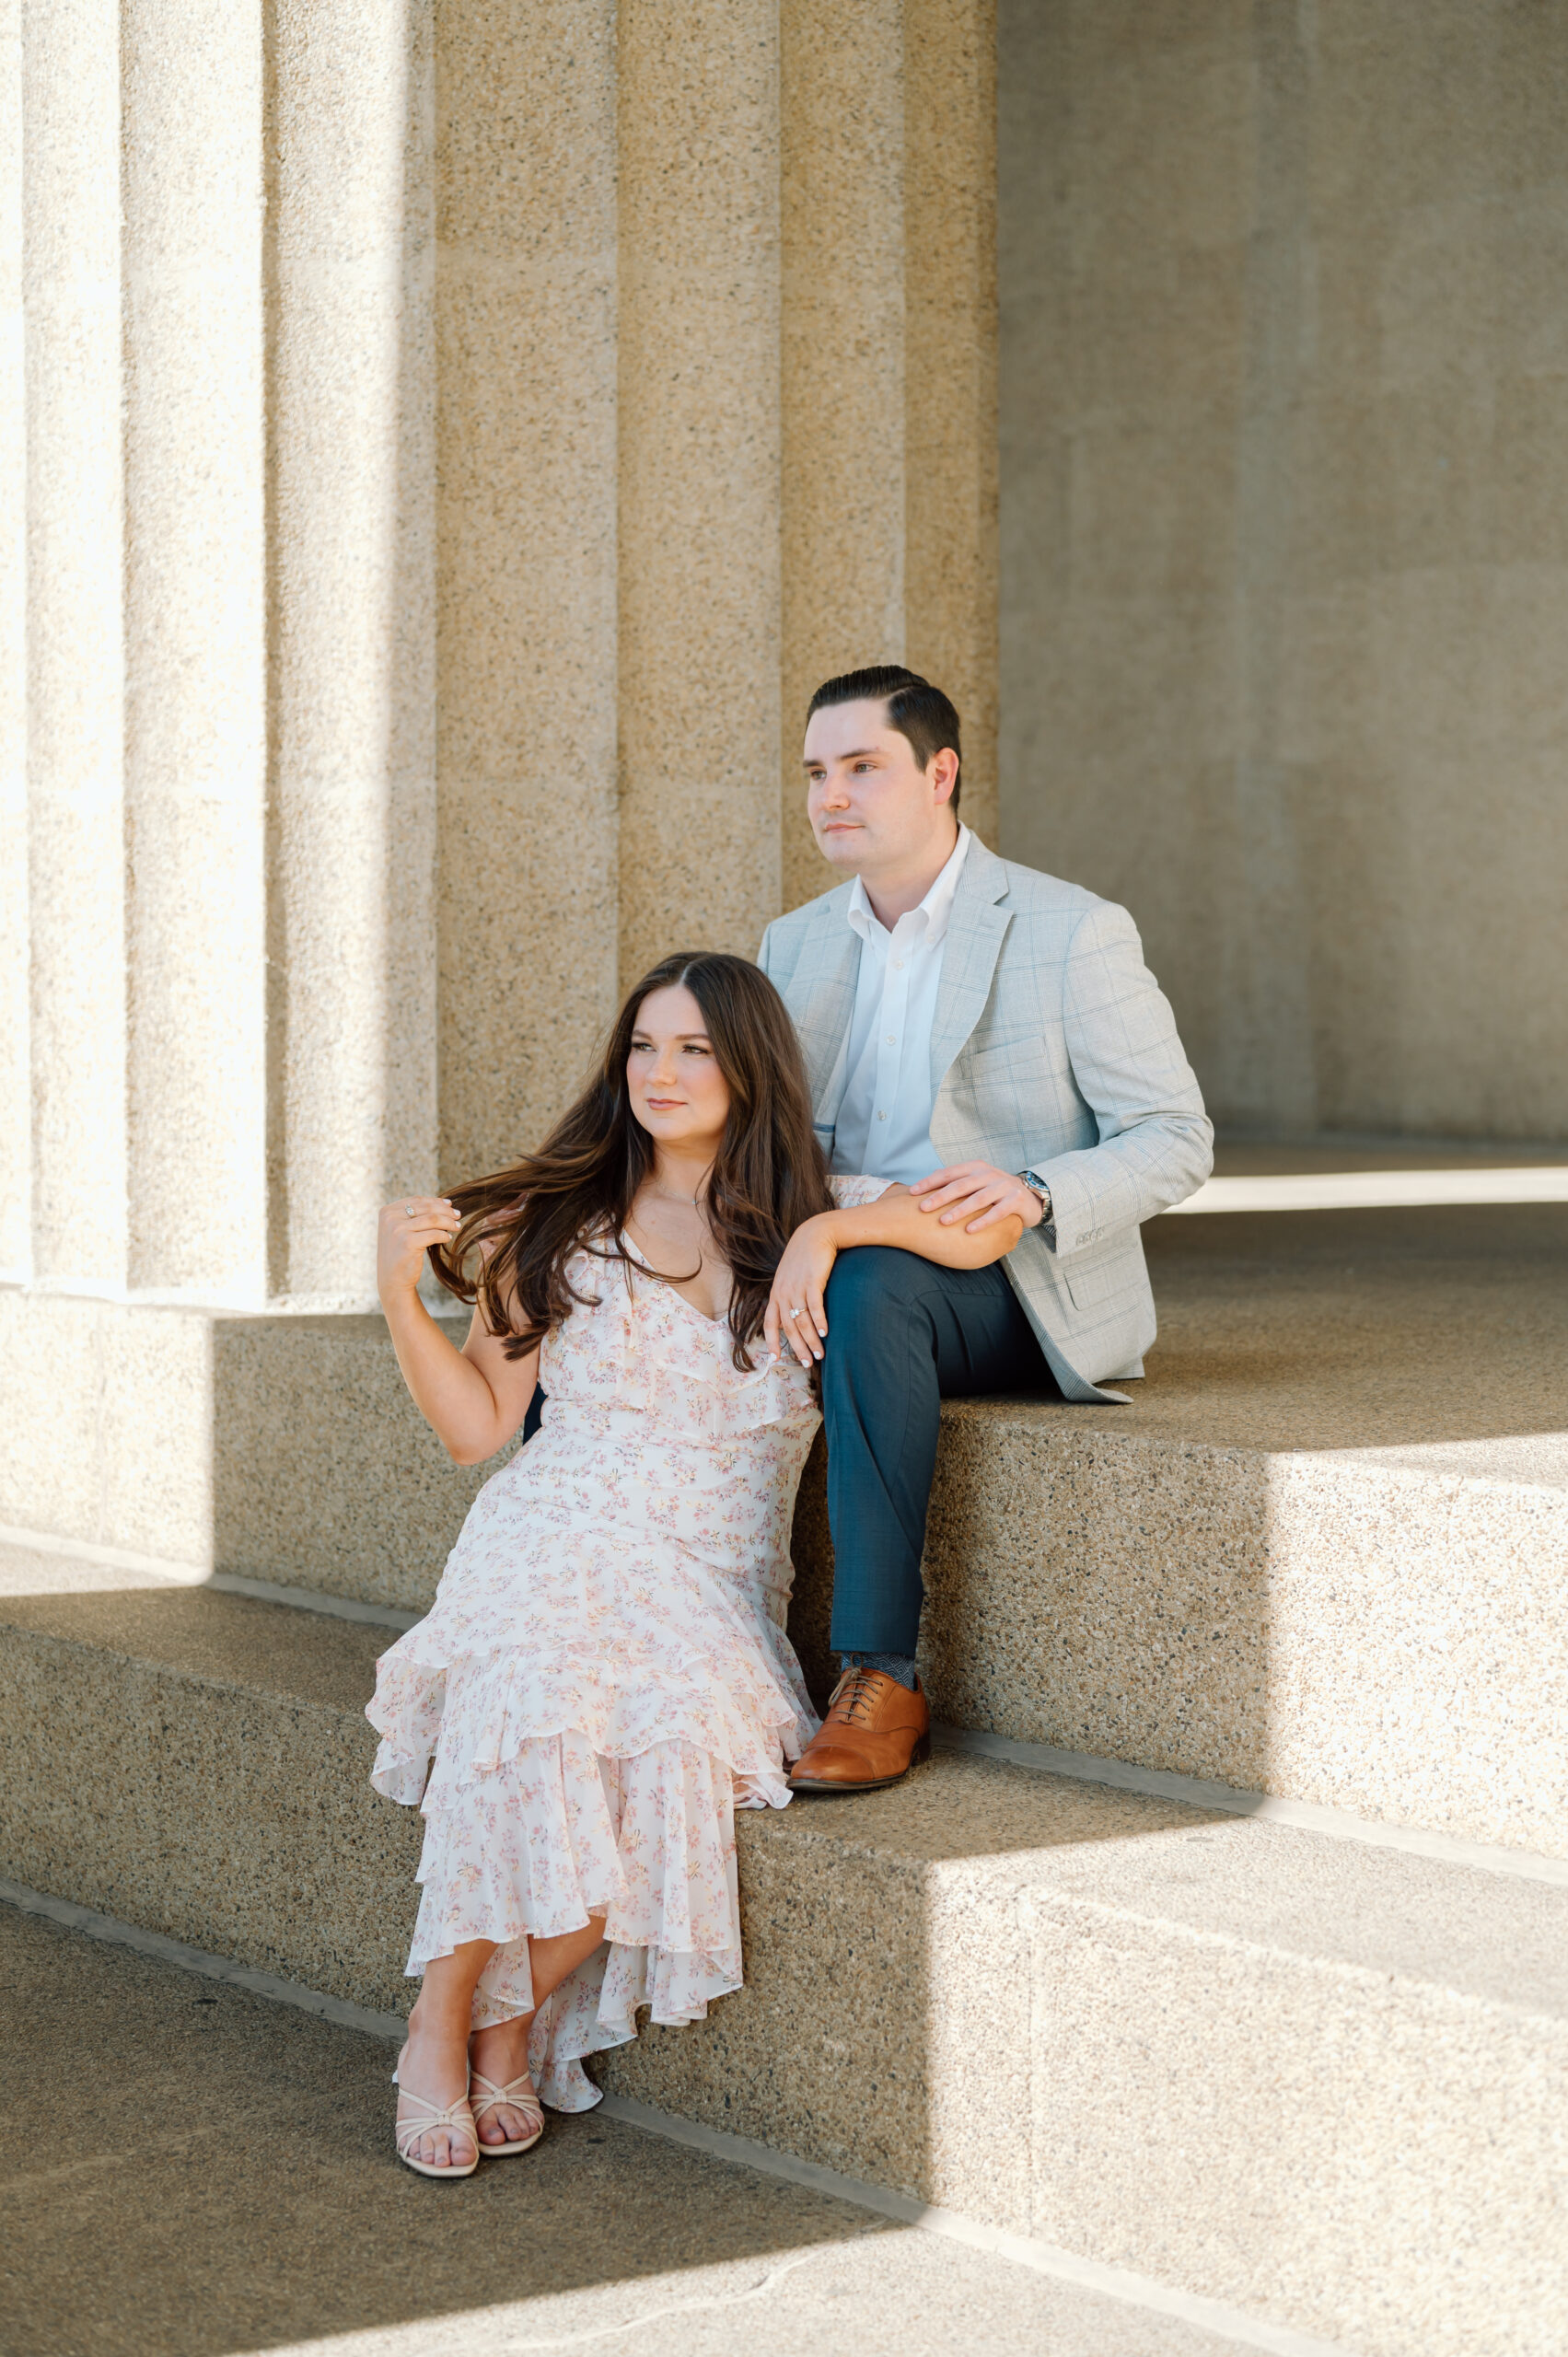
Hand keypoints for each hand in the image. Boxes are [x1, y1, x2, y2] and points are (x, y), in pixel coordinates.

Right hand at [378, 1196, 461, 1304]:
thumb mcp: (401, 1230)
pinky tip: (448, 1238)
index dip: (435, 1201)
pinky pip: (434, 1234)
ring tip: (457, 1226)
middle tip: (458, 1215)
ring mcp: (398, 1229)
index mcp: (387, 1212)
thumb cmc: (400, 1253)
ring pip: (433, 1220)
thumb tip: (444, 1203)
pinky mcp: (408, 1242)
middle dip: (445, 1211)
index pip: (416, 1200)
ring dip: (448, 1222)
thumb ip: (414, 1216)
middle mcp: (390, 1218)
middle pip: (426, 1208)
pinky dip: (444, 1235)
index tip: (449, 1205)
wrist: (392, 1279)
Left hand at [763, 1214, 837, 1366]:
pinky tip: (825, 1333)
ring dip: (812, 1341)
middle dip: (798, 1348)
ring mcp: (797, 1287)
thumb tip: (790, 1317)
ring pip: (802, 1321)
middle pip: (789, 1328)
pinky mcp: (812, 1281)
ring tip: (820, 1354)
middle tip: (807, 1363)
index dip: (772, 1342)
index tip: (775, 1359)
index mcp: (776, 1293)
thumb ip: (788, 1296)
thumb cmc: (804, 1258)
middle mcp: (783, 1293)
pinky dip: (819, 1322)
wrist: (816, 1234)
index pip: (770, 1323)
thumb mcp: (790, 1277)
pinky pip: (814, 1307)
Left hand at [911, 1162, 1043, 1234]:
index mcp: (975, 1167)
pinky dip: (983, 1221)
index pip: (948, 1173)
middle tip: (922, 1208)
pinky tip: (969, 1230)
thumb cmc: (995, 1192)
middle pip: (961, 1185)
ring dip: (959, 1210)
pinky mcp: (1016, 1199)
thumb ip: (956, 1182)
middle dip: (940, 1196)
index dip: (930, 1182)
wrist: (1030, 1196)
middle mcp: (989, 1174)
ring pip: (978, 1198)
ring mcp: (1004, 1186)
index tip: (912, 1193)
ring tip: (943, 1221)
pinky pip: (998, 1212)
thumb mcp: (976, 1183)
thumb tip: (926, 1184)